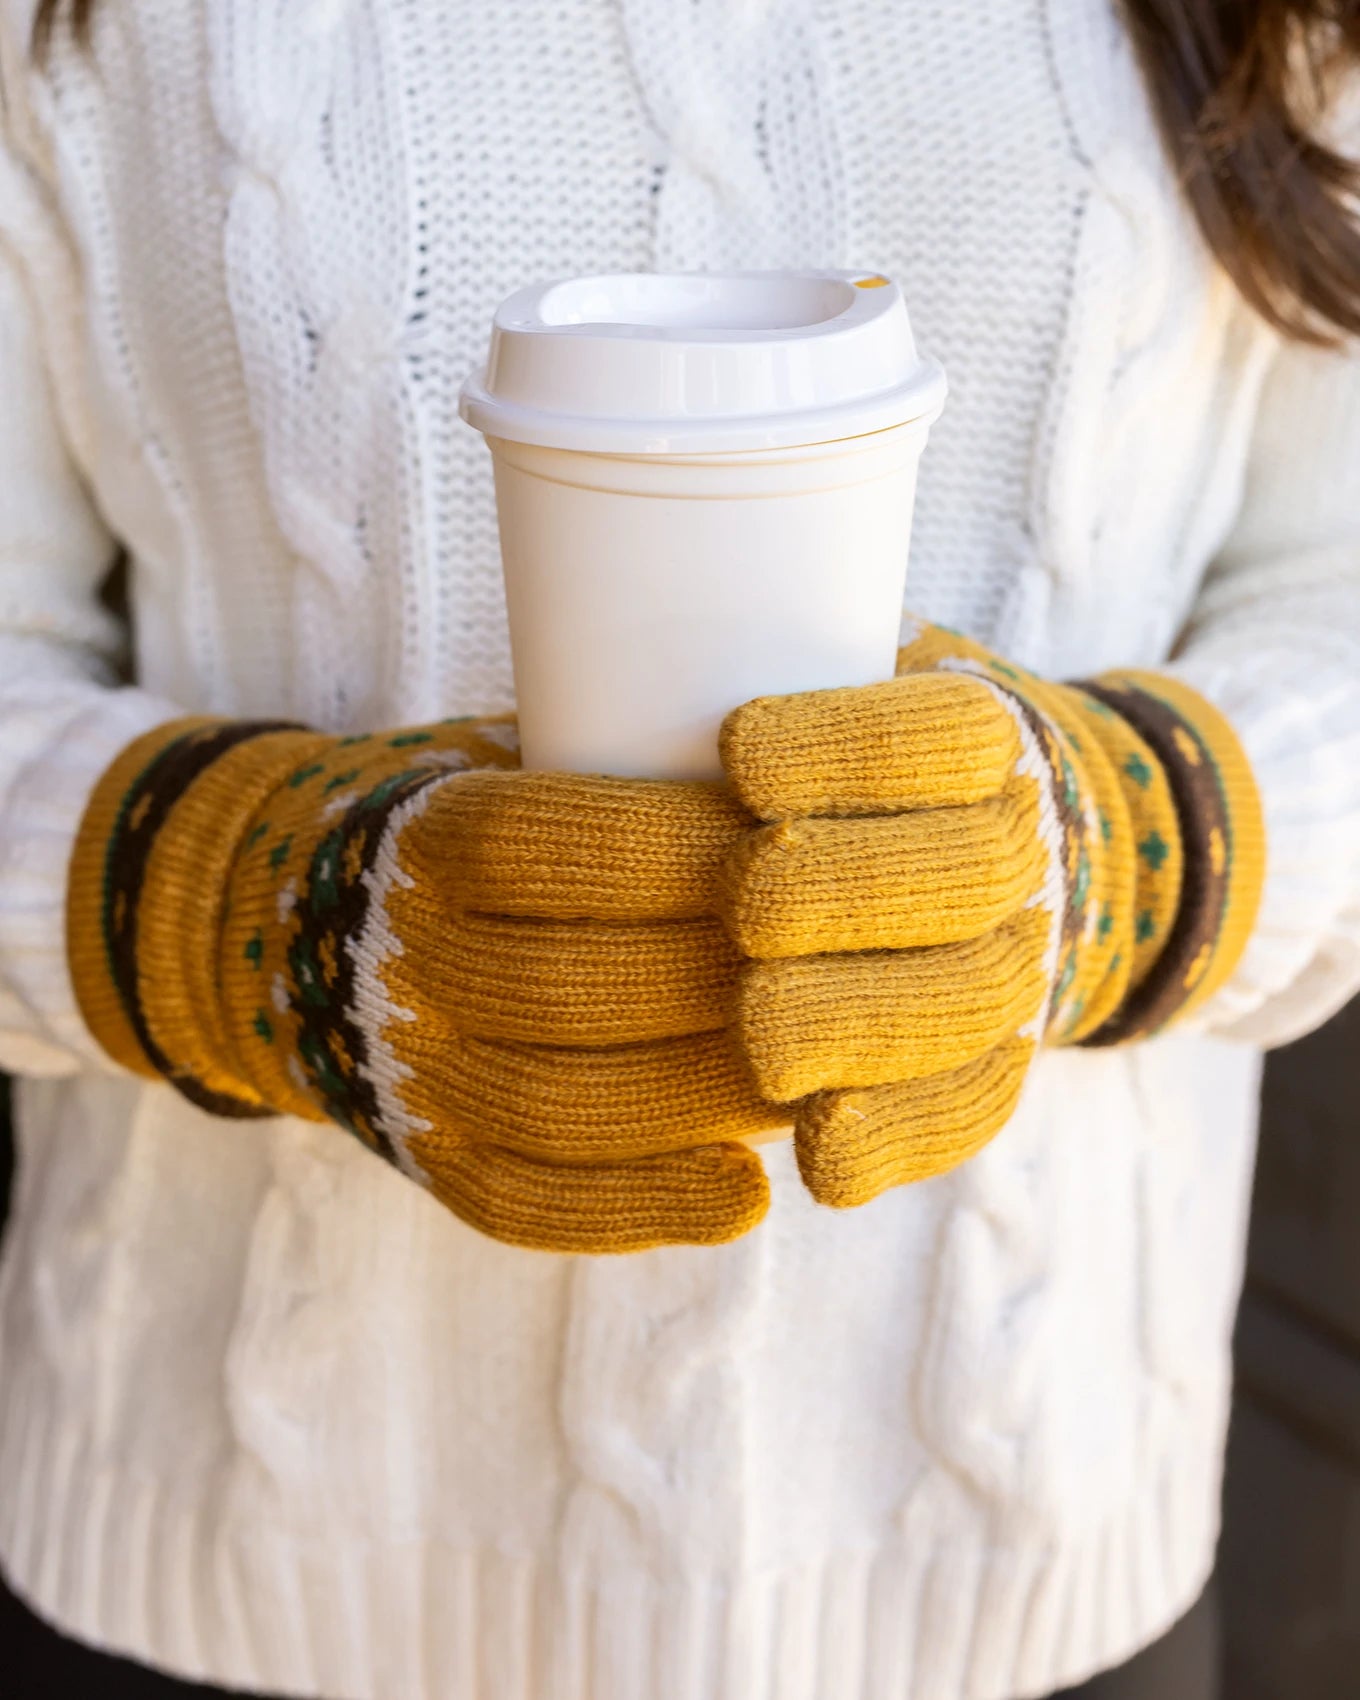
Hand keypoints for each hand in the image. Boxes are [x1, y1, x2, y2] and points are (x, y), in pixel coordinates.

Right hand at [69, 716, 780, 1252]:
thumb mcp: (520, 756)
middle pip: (572, 982)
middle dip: (721, 984)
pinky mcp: (431, 1159)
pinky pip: (530, 1199)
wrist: (308, 923)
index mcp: (426, 841)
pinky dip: (642, 1204)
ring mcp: (410, 1070)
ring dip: (703, 1096)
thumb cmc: (479, 826)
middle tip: (840, 975)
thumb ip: (629, 758)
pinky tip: (745, 1196)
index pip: (550, 844)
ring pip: (561, 1102)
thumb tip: (815, 766)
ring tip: (817, 1080)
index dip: (680, 851)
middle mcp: (403, 959)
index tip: (793, 847)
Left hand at [716, 620, 1263, 1208]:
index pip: (940, 735)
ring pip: (967, 1001)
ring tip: (762, 1036)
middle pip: (965, 874)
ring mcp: (1016, 963)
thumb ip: (768, 671)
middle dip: (853, 890)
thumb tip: (607, 652)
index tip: (738, 749)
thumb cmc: (860, 760)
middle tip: (748, 905)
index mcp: (984, 741)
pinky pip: (968, 1108)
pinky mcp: (992, 1062)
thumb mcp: (842, 679)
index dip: (849, 747)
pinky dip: (902, 1137)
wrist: (1003, 848)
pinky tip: (824, 1157)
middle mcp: (1020, 848)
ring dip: (867, 1019)